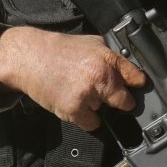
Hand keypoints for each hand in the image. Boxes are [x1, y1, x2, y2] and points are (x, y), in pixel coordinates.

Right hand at [0, 26, 146, 130]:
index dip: (137, 84)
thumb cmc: (57, 50)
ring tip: (79, 91)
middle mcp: (100, 76)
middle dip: (120, 101)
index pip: (135, 77)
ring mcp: (87, 94)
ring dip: (96, 106)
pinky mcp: (74, 110)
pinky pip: (92, 124)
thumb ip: (110, 56)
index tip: (137, 88)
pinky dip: (86, 119)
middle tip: (108, 95)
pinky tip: (75, 104)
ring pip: (105, 111)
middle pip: (125, 101)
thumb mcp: (90, 42)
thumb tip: (128, 70)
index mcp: (106, 57)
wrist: (28, 58)